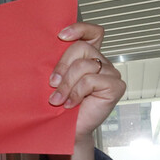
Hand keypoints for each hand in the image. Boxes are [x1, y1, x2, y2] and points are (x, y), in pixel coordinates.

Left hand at [48, 22, 125, 146]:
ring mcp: (110, 73)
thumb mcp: (54, 81)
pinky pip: (90, 80)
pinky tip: (71, 103)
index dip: (79, 29)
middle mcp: (100, 62)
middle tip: (51, 84)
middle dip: (62, 66)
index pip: (92, 33)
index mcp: (87, 57)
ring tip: (58, 99)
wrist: (65, 130)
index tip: (61, 36)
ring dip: (66, 84)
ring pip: (84, 66)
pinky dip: (76, 93)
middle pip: (81, 48)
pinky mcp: (115, 86)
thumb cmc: (59, 106)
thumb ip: (56, 65)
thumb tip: (44, 51)